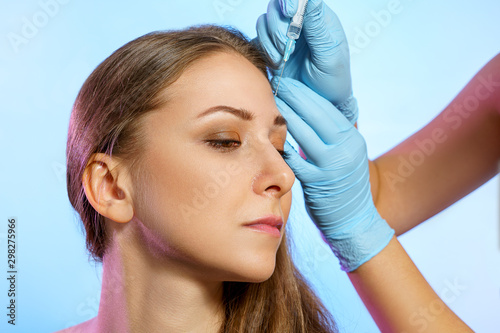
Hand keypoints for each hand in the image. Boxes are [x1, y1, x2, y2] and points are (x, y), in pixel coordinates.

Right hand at [255, 0, 357, 123]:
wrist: (321, 105)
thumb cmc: (332, 81)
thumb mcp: (329, 54)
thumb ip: (316, 25)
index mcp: (318, 18)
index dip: (289, 2)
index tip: (289, 13)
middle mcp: (300, 24)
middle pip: (276, 8)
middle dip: (278, 28)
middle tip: (286, 48)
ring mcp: (284, 37)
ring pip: (264, 22)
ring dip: (270, 41)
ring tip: (282, 60)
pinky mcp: (272, 50)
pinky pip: (258, 40)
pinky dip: (263, 50)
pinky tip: (276, 64)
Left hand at [274, 77, 393, 271]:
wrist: (354, 220)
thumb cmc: (343, 184)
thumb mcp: (346, 155)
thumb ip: (332, 134)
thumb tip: (314, 108)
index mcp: (351, 138)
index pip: (326, 108)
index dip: (306, 92)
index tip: (289, 79)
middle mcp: (346, 149)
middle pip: (315, 115)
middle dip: (294, 96)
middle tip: (275, 81)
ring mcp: (333, 166)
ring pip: (304, 134)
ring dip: (285, 116)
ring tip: (269, 101)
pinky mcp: (319, 183)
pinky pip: (297, 160)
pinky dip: (283, 146)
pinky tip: (268, 134)